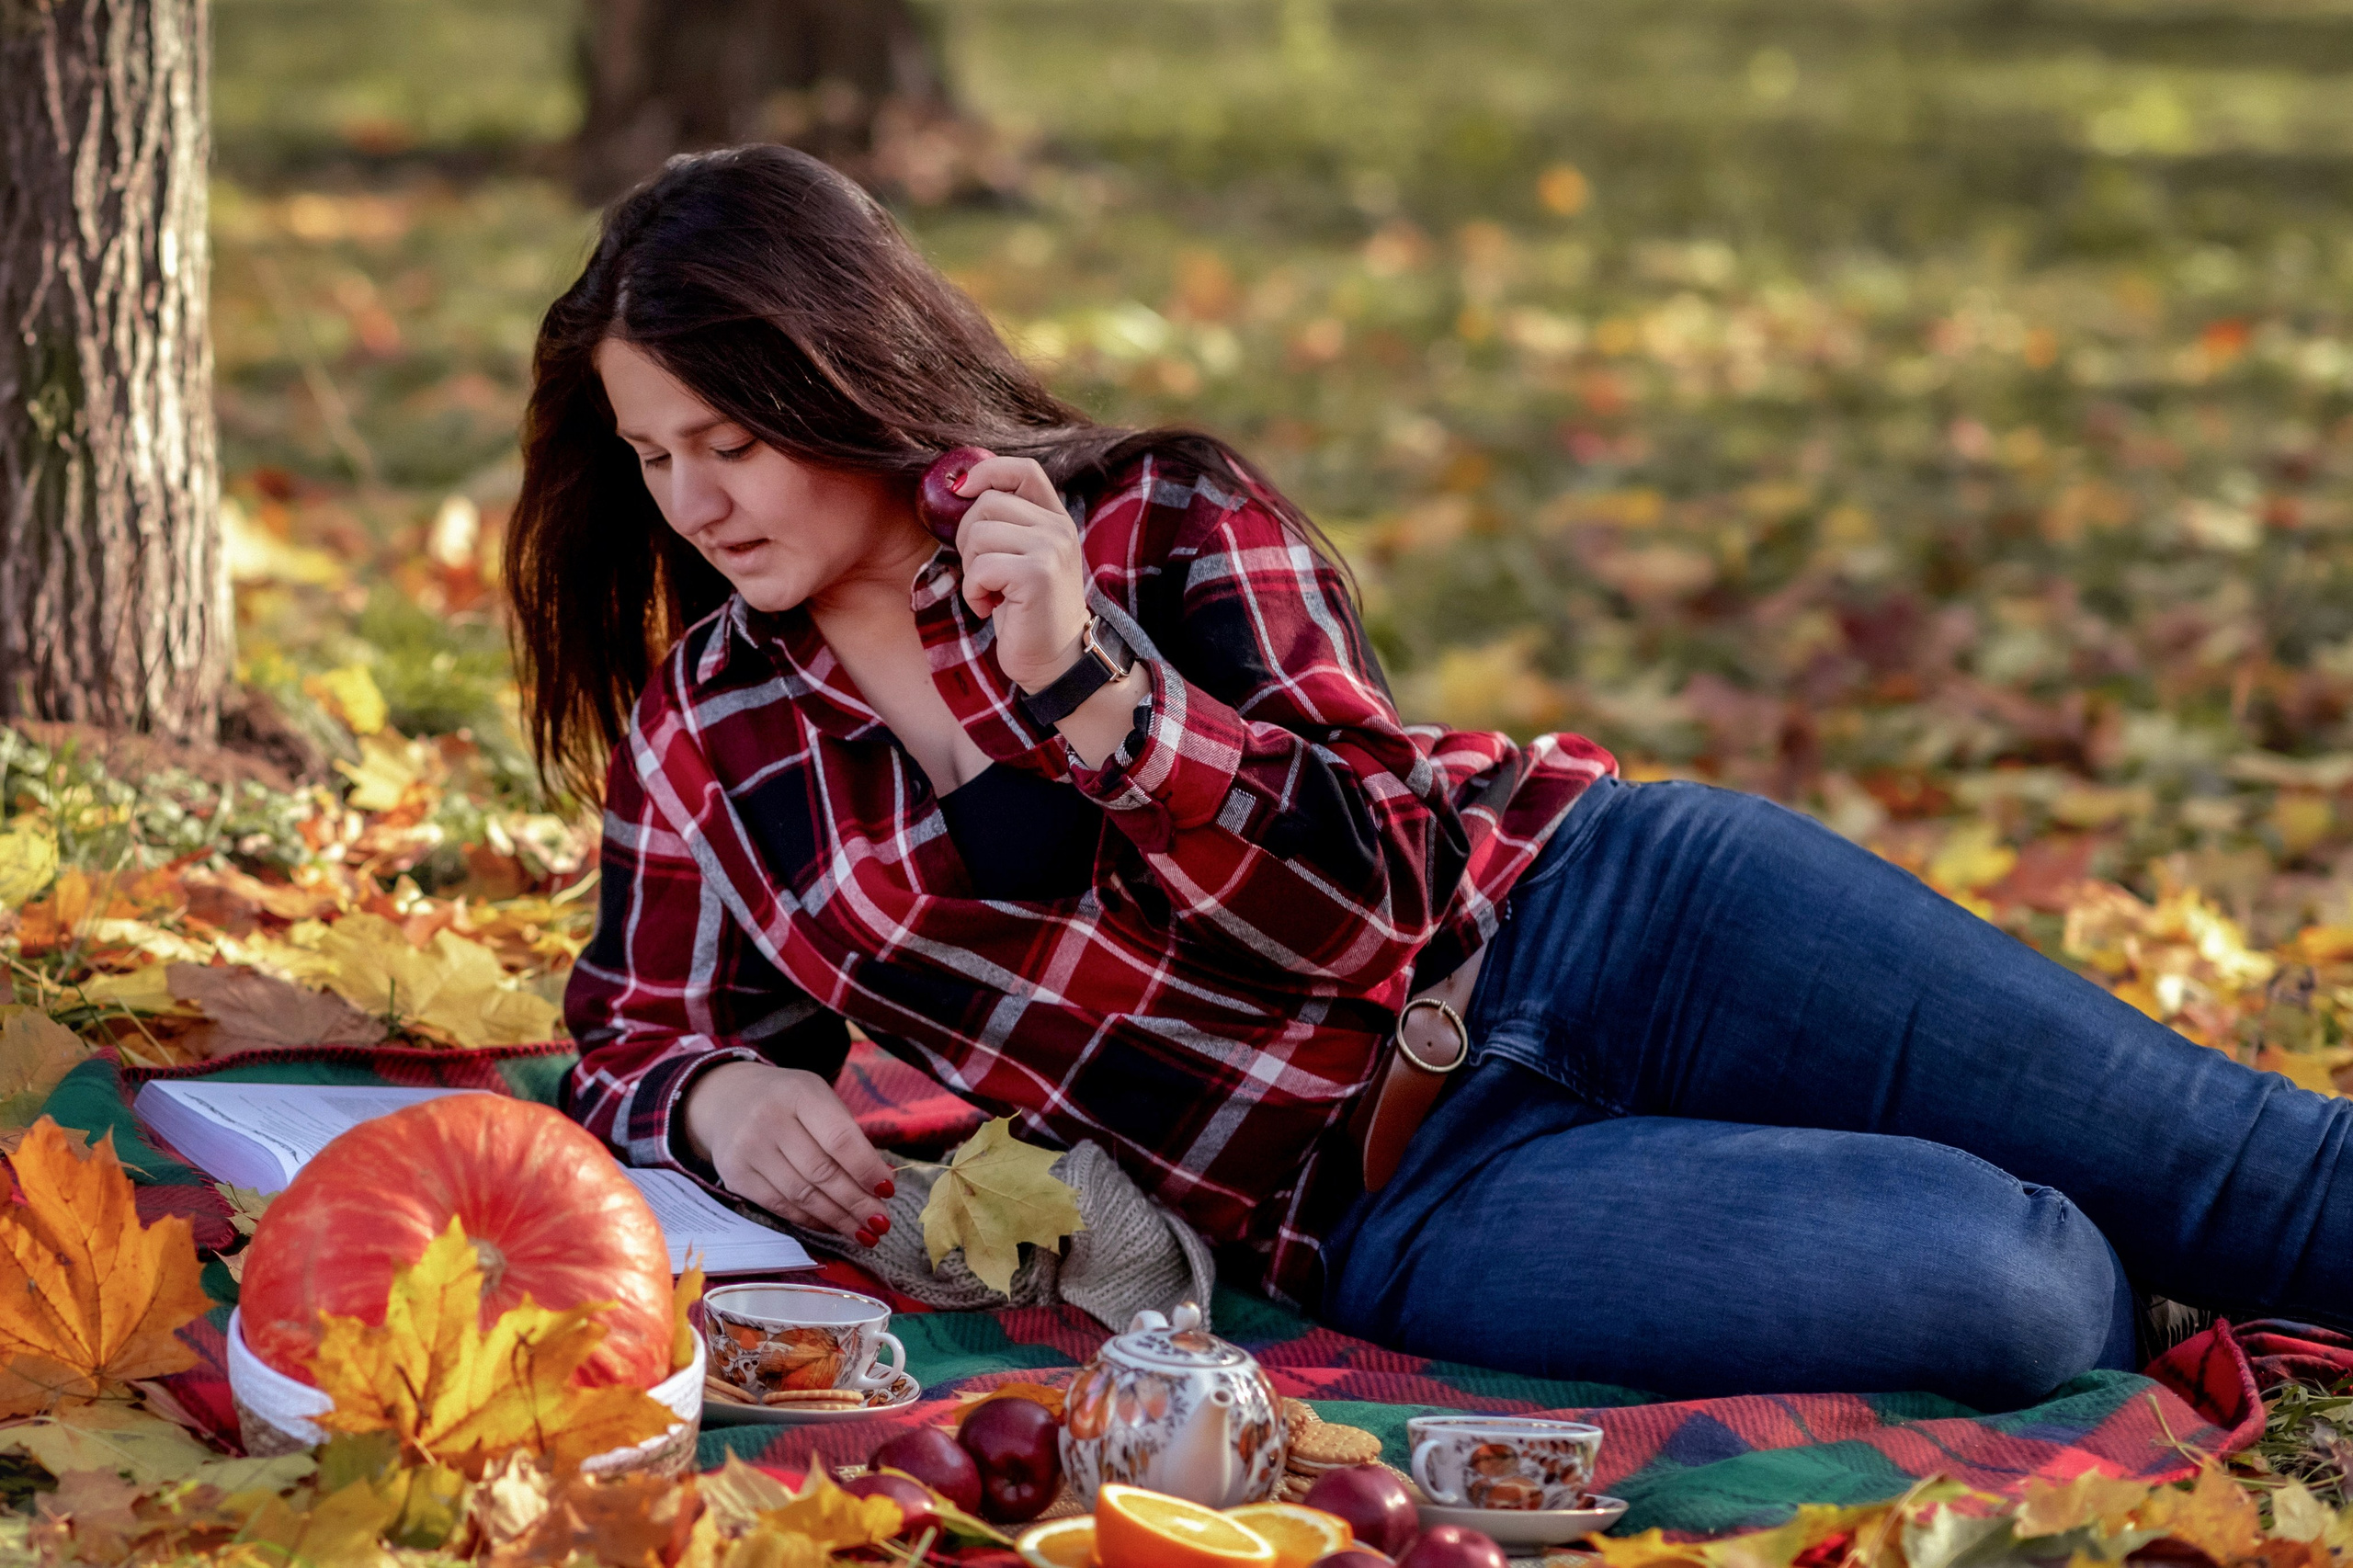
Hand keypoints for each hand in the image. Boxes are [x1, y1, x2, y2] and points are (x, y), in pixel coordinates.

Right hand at [679, 1061, 897, 1243]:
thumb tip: (880, 1183)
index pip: (840, 1138)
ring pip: (802, 1195)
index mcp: (799, 1093)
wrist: (728, 1098)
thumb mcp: (818, 1098)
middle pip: (822, 1172)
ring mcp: (748, 1148)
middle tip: (881, 1222)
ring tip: (864, 1232)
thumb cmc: (788, 1101)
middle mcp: (769, 1118)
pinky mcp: (735, 1175)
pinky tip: (833, 1226)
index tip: (888, 1190)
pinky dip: (811, 1220)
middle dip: (857, 1202)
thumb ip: (846, 1135)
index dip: (867, 1168)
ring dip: (838, 1219)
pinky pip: (780, 1206)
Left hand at [950, 456, 1091, 690]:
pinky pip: (980, 567)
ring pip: (979, 534)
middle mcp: (1058, 529)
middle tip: (981, 573)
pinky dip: (973, 592)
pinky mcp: (1037, 574)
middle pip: (987, 503)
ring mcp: (1051, 549)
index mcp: (1056, 520)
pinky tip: (989, 608)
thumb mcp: (1020, 559)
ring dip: (970, 569)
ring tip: (988, 592)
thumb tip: (958, 489)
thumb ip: (1004, 525)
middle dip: (967, 538)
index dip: (986, 472)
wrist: (1056, 662)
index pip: (1023, 470)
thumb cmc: (1028, 613)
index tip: (961, 492)